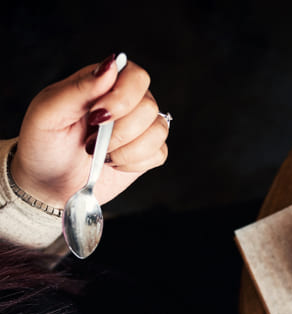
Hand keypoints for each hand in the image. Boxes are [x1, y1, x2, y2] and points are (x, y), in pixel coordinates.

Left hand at [10, 55, 168, 208]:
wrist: (47, 181)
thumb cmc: (43, 143)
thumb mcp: (48, 112)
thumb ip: (79, 88)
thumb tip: (110, 66)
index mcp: (103, 84)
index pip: (135, 76)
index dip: (123, 97)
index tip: (96, 117)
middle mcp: (127, 102)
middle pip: (149, 106)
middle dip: (120, 131)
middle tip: (91, 141)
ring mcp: (140, 128)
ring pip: (158, 130)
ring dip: (125, 149)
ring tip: (99, 153)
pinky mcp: (147, 153)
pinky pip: (159, 153)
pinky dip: (133, 163)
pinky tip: (113, 163)